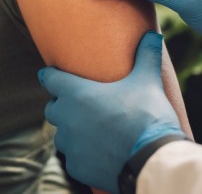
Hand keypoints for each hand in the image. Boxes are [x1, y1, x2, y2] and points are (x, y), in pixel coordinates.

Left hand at [40, 32, 184, 193]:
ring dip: (71, 132)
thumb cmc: (147, 115)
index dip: (50, 75)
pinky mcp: (77, 167)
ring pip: (61, 135)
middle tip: (78, 104)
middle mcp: (66, 118)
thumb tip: (153, 35)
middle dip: (62, 105)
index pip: (50, 78)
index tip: (48, 73)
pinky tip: (97, 153)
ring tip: (89, 131)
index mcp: (76, 93)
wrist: (151, 159)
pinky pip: (73, 158)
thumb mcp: (148, 81)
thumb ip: (147, 56)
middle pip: (52, 108)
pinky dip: (82, 155)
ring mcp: (70, 144)